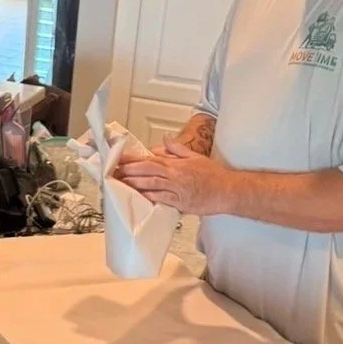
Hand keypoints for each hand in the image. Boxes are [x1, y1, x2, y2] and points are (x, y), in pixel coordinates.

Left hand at [117, 139, 233, 215]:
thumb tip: (163, 140)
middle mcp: (175, 175)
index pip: (150, 159)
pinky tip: (138, 198)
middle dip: (129, 171)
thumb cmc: (213, 174)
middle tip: (114, 172)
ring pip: (152, 185)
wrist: (228, 191)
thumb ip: (177, 149)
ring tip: (120, 184)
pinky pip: (162, 200)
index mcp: (176, 164)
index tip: (120, 159)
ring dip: (135, 184)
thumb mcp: (195, 157)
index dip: (133, 159)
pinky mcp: (181, 203)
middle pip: (148, 171)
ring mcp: (177, 190)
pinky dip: (149, 198)